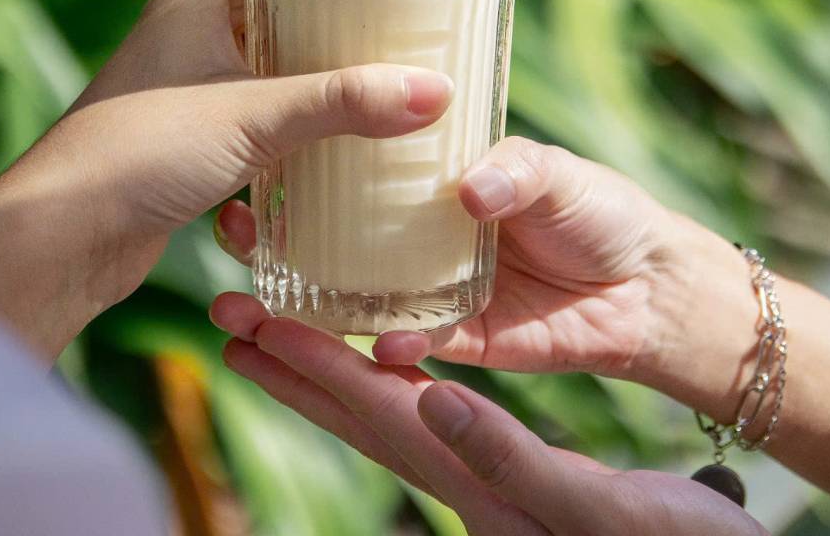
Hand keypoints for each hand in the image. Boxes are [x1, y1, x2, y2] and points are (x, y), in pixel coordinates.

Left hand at [0, 0, 452, 359]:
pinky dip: (286, 162)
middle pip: (284, 45)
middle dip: (340, 66)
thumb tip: (436, 91)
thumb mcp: (255, 118)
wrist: (59, 237)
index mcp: (194, 7)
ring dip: (315, 119)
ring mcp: (180, 104)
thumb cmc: (143, 153)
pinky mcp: (180, 159)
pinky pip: (252, 148)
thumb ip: (343, 102)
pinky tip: (333, 179)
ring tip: (387, 126)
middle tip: (411, 76)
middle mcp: (184, 46)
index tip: (407, 15)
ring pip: (269, 101)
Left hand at [208, 297, 767, 534]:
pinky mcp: (512, 484)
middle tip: (231, 322)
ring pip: (386, 419)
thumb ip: (513, 461)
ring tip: (277, 338)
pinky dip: (393, 385)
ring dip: (327, 375)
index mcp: (480, 485)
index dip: (315, 365)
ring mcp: (486, 488)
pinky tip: (395, 369)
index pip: (378, 411)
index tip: (253, 325)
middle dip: (294, 367)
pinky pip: (428, 419)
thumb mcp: (598, 508)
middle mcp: (468, 485)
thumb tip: (434, 401)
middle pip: (361, 415)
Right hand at [213, 135, 754, 406]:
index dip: (296, 165)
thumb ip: (517, 172)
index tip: (248, 159)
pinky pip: (411, 345)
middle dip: (271, 238)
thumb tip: (470, 189)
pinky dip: (388, 346)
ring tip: (255, 302)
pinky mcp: (461, 338)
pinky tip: (371, 342)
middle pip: (329, 236)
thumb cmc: (601, 208)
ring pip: (351, 294)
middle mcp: (417, 233)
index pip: (349, 168)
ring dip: (304, 301)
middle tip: (227, 231)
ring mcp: (432, 287)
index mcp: (429, 179)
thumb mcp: (559, 172)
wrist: (651, 285)